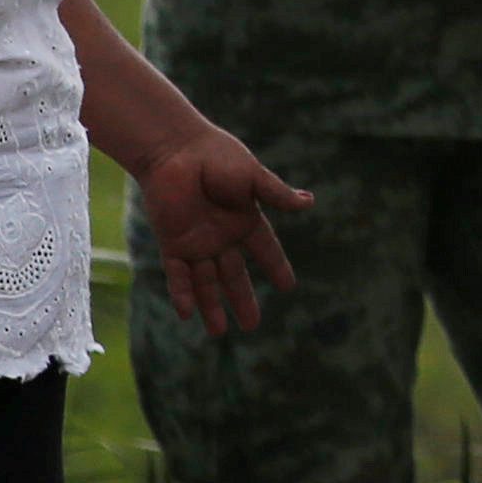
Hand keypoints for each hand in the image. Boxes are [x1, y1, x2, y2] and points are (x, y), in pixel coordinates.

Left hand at [138, 123, 311, 333]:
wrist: (176, 149)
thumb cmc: (216, 156)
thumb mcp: (252, 176)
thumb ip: (276, 194)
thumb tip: (309, 203)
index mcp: (245, 219)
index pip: (265, 250)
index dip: (277, 267)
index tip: (289, 286)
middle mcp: (221, 235)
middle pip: (234, 275)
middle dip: (243, 300)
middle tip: (252, 326)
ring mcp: (196, 241)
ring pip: (206, 282)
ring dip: (212, 306)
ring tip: (219, 333)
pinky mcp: (172, 242)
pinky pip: (177, 274)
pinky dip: (183, 294)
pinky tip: (188, 314)